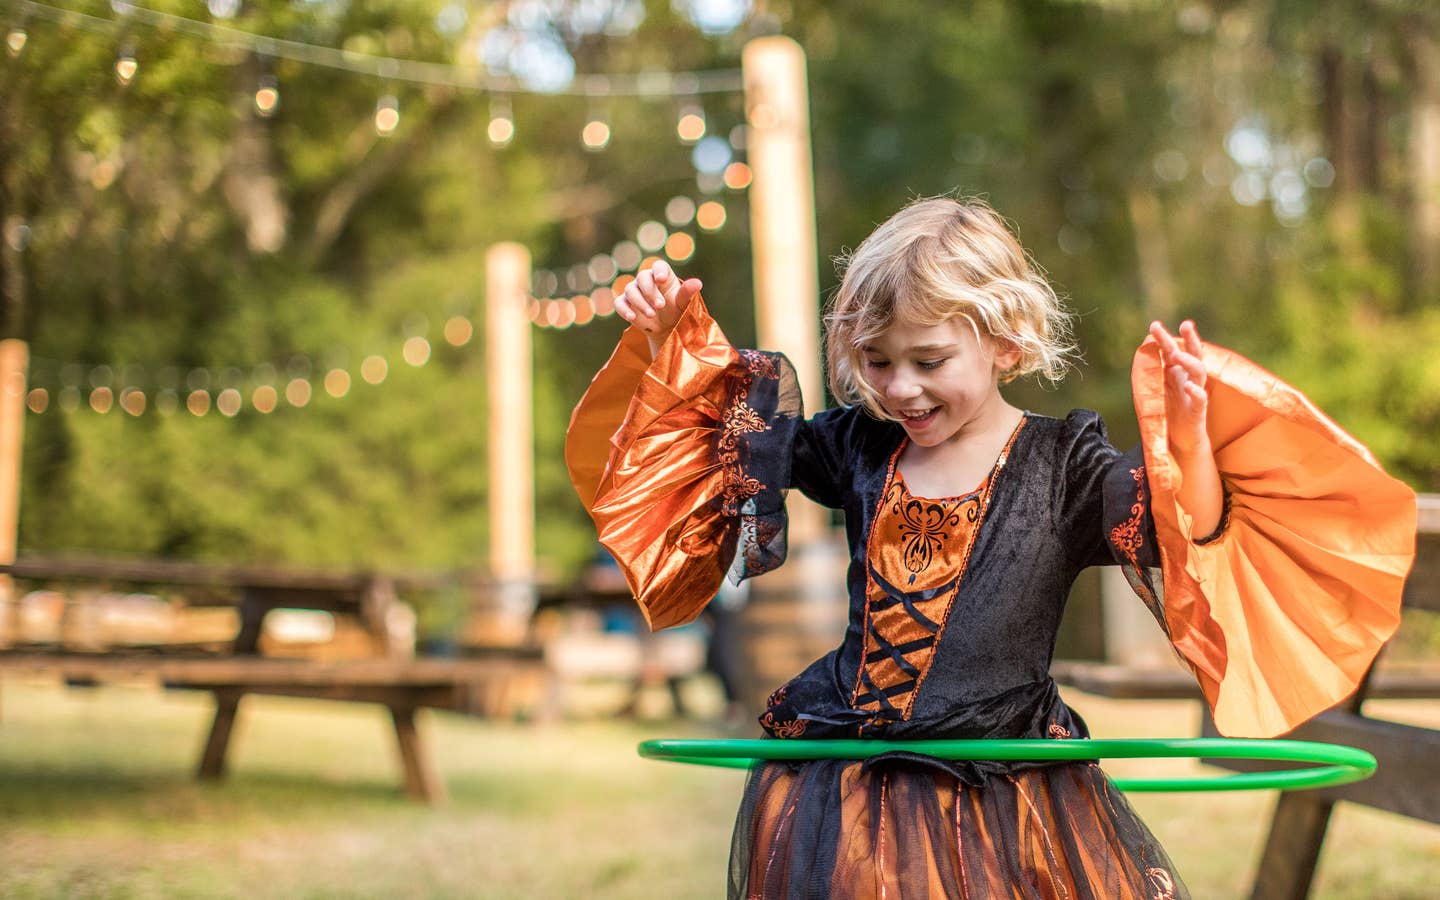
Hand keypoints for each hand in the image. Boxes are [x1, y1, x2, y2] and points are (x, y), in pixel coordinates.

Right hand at [614, 261, 703, 357]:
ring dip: (640, 302)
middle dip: (650, 291)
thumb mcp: (683, 303)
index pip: (658, 266)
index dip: (659, 271)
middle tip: (661, 306)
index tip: (661, 279)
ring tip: (652, 315)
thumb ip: (687, 293)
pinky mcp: (625, 304)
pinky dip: (624, 309)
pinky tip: (631, 317)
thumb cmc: (677, 310)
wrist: (666, 328)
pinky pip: (619, 303)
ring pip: (630, 290)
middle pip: (642, 278)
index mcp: (662, 275)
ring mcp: (634, 291)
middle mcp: (646, 280)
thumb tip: (698, 283)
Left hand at [1149, 319, 1209, 456]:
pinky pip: (1201, 400)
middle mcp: (1190, 380)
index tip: (1154, 325)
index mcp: (1180, 374)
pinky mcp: (1198, 412)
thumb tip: (1147, 348)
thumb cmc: (1172, 412)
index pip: (1175, 352)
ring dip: (1188, 362)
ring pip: (1199, 373)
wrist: (1183, 441)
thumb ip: (1159, 370)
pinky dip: (1196, 392)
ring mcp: (1195, 395)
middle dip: (1190, 339)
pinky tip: (1189, 386)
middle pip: (1193, 356)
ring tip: (1176, 354)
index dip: (1167, 339)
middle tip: (1185, 324)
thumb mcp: (1162, 388)